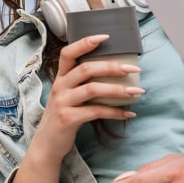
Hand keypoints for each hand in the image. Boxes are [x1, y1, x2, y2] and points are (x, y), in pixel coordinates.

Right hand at [30, 34, 143, 162]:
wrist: (46, 145)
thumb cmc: (63, 118)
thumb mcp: (67, 96)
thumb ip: (81, 85)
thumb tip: (113, 74)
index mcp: (60, 78)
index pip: (68, 53)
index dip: (85, 43)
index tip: (106, 37)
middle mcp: (60, 87)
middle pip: (86, 69)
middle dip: (112, 66)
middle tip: (133, 68)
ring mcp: (63, 103)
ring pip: (92, 89)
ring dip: (118, 89)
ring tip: (137, 91)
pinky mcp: (68, 119)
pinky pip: (96, 112)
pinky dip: (115, 112)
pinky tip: (129, 113)